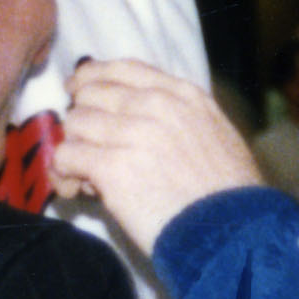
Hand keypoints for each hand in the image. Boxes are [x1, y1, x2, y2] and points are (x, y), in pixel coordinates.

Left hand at [54, 61, 262, 249]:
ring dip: (75, 149)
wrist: (234, 230)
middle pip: (91, 94)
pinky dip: (65, 172)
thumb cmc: (230, 195)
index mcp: (183, 95)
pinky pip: (67, 155)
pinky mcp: (112, 166)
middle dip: (84, 120)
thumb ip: (179, 118)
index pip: (123, 68)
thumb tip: (134, 121)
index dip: (93, 78)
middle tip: (91, 149)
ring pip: (75, 123)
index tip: (80, 91)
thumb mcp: (217, 135)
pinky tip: (76, 188)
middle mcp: (155, 105)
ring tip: (85, 176)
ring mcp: (132, 133)